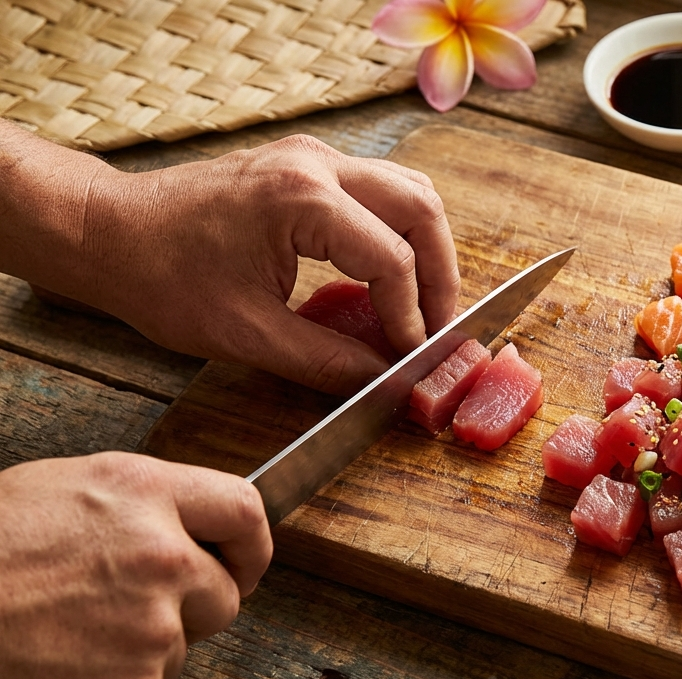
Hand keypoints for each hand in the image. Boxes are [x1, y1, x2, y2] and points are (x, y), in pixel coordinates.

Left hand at [0, 128, 459, 394]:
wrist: (108, 232)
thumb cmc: (162, 278)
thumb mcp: (247, 335)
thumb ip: (327, 362)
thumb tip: (385, 384)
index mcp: (302, 200)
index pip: (392, 259)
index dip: (411, 316)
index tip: (411, 359)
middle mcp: (317, 164)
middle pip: (422, 208)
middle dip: (439, 274)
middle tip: (437, 327)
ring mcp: (313, 156)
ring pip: (409, 190)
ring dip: (426, 247)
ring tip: (422, 304)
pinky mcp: (306, 164)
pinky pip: (380, 190)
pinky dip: (399, 232)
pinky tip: (389, 277)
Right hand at [0, 453, 271, 678]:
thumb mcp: (57, 490)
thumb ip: (135, 507)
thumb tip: (180, 528)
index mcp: (143, 495)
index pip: (244, 510)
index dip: (252, 544)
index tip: (246, 563)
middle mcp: (161, 558)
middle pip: (224, 597)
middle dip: (188, 609)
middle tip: (119, 610)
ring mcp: (150, 632)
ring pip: (176, 653)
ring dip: (136, 652)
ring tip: (62, 635)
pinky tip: (52, 670)